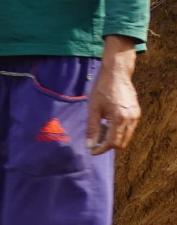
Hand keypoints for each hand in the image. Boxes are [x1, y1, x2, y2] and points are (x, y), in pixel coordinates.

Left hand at [88, 37, 139, 153]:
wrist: (116, 73)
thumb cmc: (102, 89)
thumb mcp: (93, 109)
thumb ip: (92, 128)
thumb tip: (89, 145)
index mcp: (119, 118)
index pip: (112, 142)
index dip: (101, 149)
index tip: (92, 151)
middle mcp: (131, 119)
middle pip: (121, 142)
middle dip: (108, 146)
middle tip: (95, 144)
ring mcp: (136, 115)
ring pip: (126, 136)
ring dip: (114, 139)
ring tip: (100, 133)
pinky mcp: (136, 112)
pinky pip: (129, 128)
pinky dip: (119, 131)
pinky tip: (108, 125)